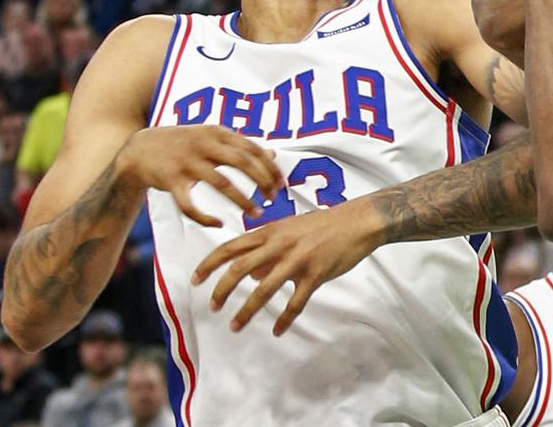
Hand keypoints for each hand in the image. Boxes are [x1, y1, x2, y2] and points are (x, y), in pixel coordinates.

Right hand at [113, 125, 283, 227]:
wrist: (140, 149)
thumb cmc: (183, 144)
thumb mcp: (212, 137)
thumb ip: (241, 145)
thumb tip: (273, 154)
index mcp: (217, 132)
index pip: (252, 148)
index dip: (270, 167)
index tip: (282, 183)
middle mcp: (203, 145)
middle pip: (242, 162)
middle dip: (262, 181)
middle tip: (274, 198)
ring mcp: (186, 163)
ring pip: (221, 184)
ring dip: (242, 200)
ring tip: (256, 213)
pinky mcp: (171, 181)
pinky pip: (190, 205)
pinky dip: (205, 218)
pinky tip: (219, 224)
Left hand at [190, 199, 382, 334]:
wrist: (357, 222)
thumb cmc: (324, 225)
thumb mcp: (290, 229)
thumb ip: (267, 248)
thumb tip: (250, 275)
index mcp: (269, 232)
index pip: (230, 247)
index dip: (209, 264)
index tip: (195, 280)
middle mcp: (278, 245)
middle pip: (239, 269)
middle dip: (221, 290)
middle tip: (212, 307)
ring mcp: (297, 260)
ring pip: (263, 290)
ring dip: (246, 311)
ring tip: (234, 326)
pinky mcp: (315, 274)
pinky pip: (295, 302)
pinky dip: (284, 319)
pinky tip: (277, 331)